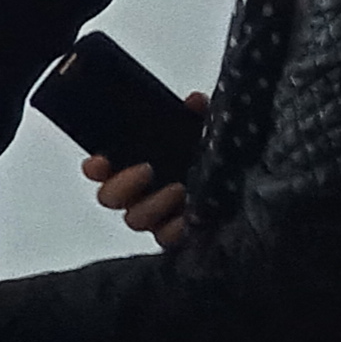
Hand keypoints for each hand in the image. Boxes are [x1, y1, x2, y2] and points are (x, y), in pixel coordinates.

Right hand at [82, 93, 204, 244]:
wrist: (246, 188)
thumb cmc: (216, 159)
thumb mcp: (203, 132)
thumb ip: (195, 117)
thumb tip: (194, 101)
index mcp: (134, 167)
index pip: (98, 169)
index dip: (94, 167)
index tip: (101, 160)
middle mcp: (138, 194)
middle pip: (109, 197)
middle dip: (123, 185)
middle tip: (147, 169)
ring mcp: (155, 218)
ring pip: (134, 219)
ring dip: (153, 204)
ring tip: (180, 189)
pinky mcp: (175, 236)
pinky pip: (165, 240)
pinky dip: (174, 229)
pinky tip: (189, 217)